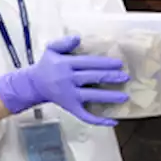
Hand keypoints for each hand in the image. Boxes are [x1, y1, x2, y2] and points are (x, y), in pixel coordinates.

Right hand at [0, 35, 129, 126]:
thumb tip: (78, 38)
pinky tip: (113, 122)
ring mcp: (70, 95)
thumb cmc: (46, 66)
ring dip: (109, 97)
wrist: (33, 85)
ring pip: (92, 96)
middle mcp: (68, 80)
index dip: (104, 63)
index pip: (88, 63)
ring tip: (124, 97)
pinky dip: (99, 120)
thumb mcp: (51, 50)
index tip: (119, 63)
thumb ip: (64, 43)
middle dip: (110, 77)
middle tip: (126, 77)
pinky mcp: (71, 107)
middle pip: (93, 78)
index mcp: (65, 64)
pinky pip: (85, 115)